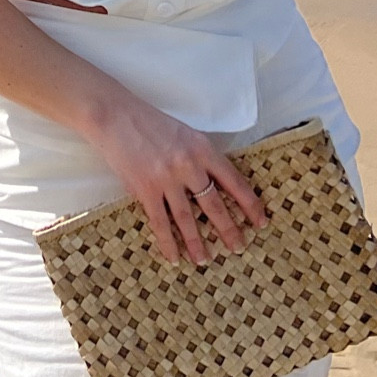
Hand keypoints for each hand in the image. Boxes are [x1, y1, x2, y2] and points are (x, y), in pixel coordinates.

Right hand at [92, 96, 267, 264]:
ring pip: (187, 218)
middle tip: (238, 247)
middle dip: (228, 229)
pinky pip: (160, 222)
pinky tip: (174, 257)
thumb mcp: (184, 134)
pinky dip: (168, 242)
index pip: (233, 181)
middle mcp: (189, 165)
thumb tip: (214, 185)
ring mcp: (166, 179)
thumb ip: (200, 157)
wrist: (115, 116)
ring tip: (205, 260)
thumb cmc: (149, 123)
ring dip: (197, 242)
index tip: (260, 221)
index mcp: (203, 149)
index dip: (249, 204)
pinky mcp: (145, 189)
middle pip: (214, 205)